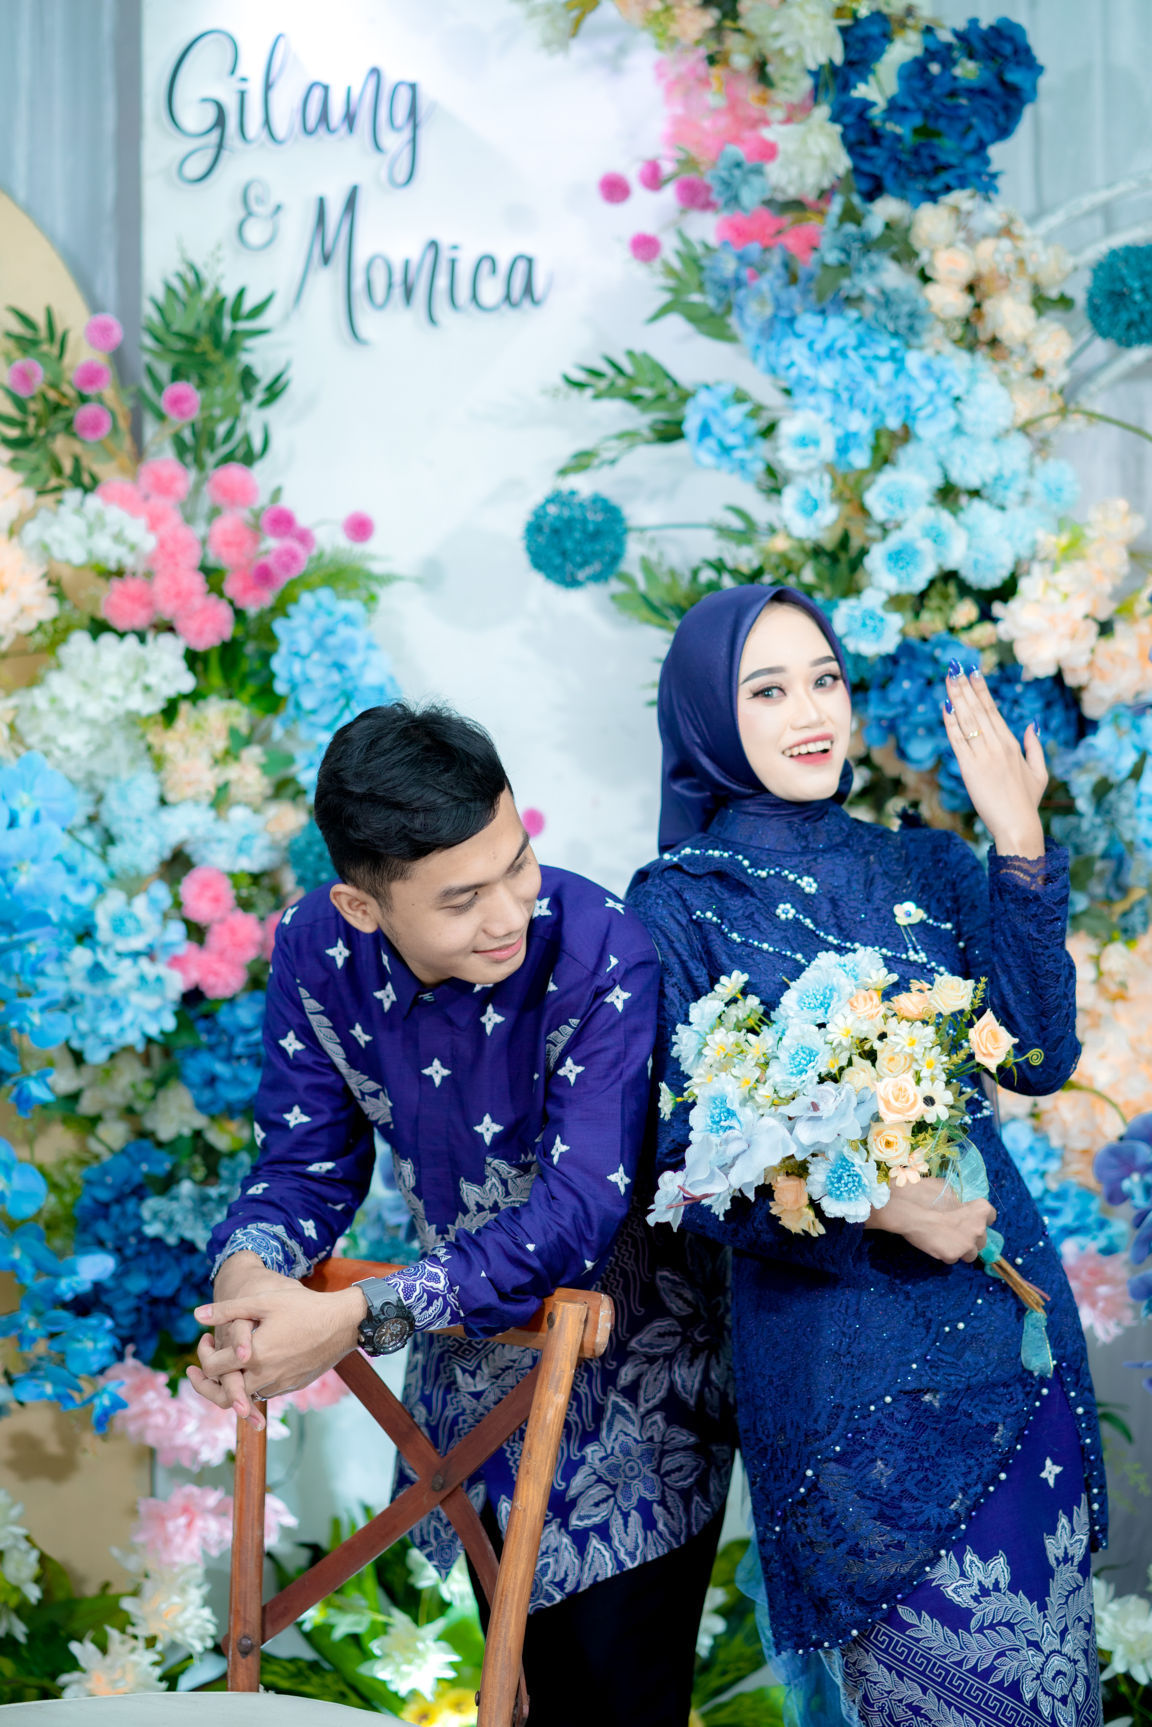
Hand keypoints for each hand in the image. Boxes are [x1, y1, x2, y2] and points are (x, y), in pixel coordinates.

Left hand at [186, 1255, 365, 1428]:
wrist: (342, 1323)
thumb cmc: (303, 1307)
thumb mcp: (264, 1302)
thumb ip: (229, 1310)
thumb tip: (196, 1315)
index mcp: (254, 1355)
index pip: (214, 1367)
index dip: (202, 1354)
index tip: (205, 1340)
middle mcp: (265, 1376)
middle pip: (223, 1394)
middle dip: (206, 1382)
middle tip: (198, 1369)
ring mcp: (280, 1384)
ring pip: (244, 1396)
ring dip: (230, 1383)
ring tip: (227, 1363)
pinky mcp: (292, 1386)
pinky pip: (264, 1392)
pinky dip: (252, 1384)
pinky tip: (253, 1364)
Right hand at [865, 1177, 995, 1263]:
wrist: (906, 1210)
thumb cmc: (924, 1194)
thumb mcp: (946, 1189)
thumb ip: (958, 1199)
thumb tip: (958, 1203)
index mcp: (980, 1210)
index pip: (990, 1216)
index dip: (980, 1217)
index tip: (971, 1217)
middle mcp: (978, 1229)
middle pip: (982, 1238)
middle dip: (971, 1235)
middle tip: (955, 1230)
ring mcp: (966, 1245)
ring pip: (970, 1253)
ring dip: (961, 1248)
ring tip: (945, 1240)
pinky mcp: (951, 1256)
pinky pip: (952, 1258)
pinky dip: (945, 1253)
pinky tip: (934, 1243)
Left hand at [942, 664, 1045, 859]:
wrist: (1017, 825)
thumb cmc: (1027, 802)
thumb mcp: (1039, 772)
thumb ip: (1035, 747)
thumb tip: (1033, 725)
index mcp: (1013, 744)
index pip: (993, 711)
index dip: (982, 690)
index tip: (974, 672)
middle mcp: (998, 745)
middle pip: (978, 710)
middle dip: (965, 686)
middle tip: (955, 666)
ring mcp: (983, 756)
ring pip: (967, 720)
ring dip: (957, 697)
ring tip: (948, 678)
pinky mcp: (969, 769)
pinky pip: (957, 740)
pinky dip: (950, 722)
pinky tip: (945, 706)